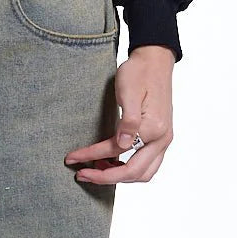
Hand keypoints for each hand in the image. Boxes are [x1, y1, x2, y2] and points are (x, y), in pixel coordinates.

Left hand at [63, 46, 174, 183]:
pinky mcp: (160, 137)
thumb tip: (122, 146)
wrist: (155, 60)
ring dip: (120, 176)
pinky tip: (113, 162)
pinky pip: (147, 164)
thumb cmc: (139, 71)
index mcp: (153, 128)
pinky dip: (130, 169)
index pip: (118, 150)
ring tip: (96, 170)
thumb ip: (128, 120)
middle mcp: (162, 139)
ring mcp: (164, 139)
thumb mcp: (128, 90)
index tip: (72, 158)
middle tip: (82, 174)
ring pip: (143, 173)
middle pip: (134, 173)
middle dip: (106, 177)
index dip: (92, 156)